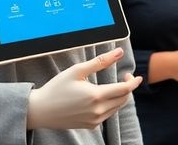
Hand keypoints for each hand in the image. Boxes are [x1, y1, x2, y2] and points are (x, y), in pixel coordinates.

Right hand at [26, 48, 143, 129]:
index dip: (133, 82)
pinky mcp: (91, 126)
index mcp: (95, 96)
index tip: (137, 76)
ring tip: (114, 86)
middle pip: (124, 99)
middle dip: (128, 88)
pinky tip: (102, 97)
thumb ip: (100, 61)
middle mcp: (97, 111)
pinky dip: (111, 105)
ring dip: (120, 97)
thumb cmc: (56, 88)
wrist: (41, 110)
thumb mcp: (77, 71)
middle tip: (124, 77)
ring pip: (117, 108)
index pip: (125, 89)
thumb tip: (119, 52)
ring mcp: (94, 120)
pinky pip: (108, 115)